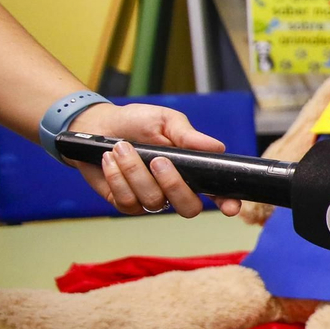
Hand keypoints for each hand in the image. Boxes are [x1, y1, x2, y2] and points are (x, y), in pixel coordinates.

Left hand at [68, 102, 242, 217]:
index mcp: (192, 171)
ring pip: (153, 201)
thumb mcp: (165, 121)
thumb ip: (188, 135)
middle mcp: (174, 190)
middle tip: (157, 160)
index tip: (229, 206)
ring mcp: (151, 200)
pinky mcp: (126, 203)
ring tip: (122, 147)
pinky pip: (127, 201)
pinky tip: (110, 159)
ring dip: (135, 171)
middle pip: (188, 208)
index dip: (226, 203)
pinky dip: (117, 177)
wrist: (99, 125)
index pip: (216, 193)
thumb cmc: (138, 122)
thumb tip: (217, 147)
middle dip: (173, 184)